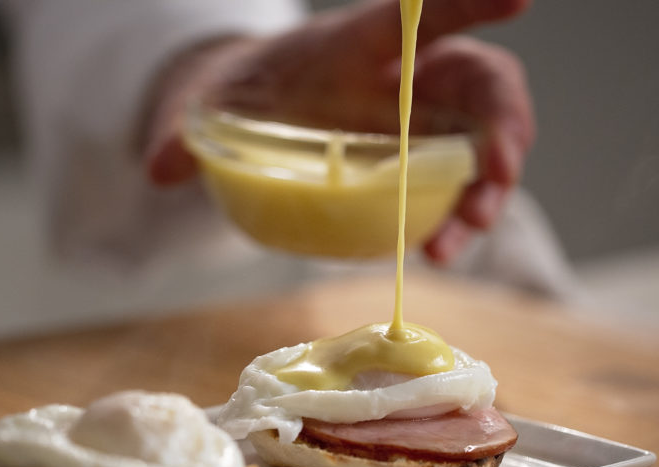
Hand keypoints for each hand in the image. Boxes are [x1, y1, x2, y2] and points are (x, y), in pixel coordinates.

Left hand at [144, 0, 534, 262]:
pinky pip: (460, 183)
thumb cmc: (250, 92)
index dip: (474, 1)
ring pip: (484, 139)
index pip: (425, 13)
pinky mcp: (423, 162)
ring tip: (458, 237)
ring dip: (487, 188)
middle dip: (502, 129)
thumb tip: (156, 166)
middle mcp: (408, 77)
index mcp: (361, 43)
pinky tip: (437, 249)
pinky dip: (459, 215)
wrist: (261, 110)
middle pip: (484, 83)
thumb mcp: (215, 104)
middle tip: (491, 178)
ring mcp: (422, 121)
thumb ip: (184, 131)